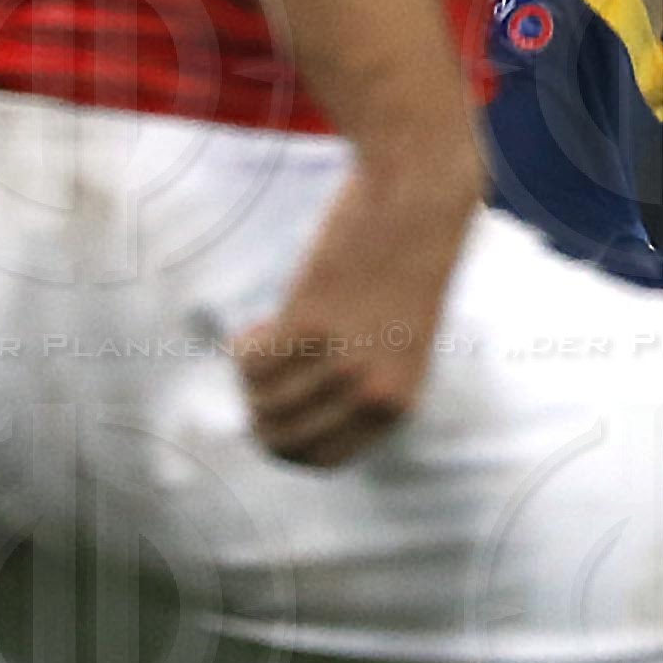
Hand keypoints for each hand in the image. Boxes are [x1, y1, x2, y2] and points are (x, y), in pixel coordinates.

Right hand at [232, 143, 480, 468]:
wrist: (418, 202)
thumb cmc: (406, 264)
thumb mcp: (397, 345)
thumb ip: (358, 384)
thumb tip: (290, 412)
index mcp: (398, 406)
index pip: (323, 461)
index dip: (286, 442)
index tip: (276, 410)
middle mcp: (371, 394)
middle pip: (283, 440)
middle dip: (257, 413)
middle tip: (258, 376)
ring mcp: (341, 362)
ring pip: (262, 401)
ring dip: (249, 377)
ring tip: (262, 339)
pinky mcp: (310, 323)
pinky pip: (251, 361)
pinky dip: (243, 347)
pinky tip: (259, 322)